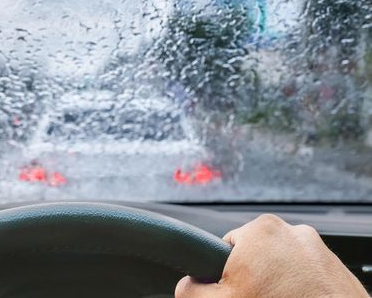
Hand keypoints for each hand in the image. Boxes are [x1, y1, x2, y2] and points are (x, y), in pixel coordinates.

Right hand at [176, 214, 367, 297]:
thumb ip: (191, 289)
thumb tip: (185, 285)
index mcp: (260, 229)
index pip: (226, 247)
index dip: (225, 274)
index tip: (235, 290)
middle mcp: (291, 230)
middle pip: (255, 256)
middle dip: (253, 278)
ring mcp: (317, 248)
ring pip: (282, 265)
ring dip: (278, 283)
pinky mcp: (334, 265)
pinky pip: (306, 274)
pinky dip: (300, 288)